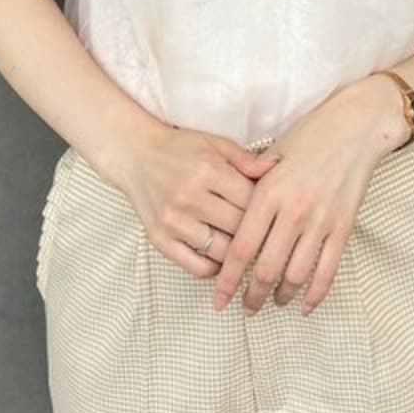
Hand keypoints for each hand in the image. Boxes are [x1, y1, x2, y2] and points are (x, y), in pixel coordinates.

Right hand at [119, 124, 280, 279]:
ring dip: (237, 253)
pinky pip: (196, 267)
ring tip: (246, 248)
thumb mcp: (215, 144)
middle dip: (256, 232)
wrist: (136, 156)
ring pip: (221, 251)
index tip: (275, 214)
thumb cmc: (180, 148)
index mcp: (207, 170)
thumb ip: (246, 159)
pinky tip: (221, 258)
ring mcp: (173, 221)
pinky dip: (214, 268)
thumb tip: (277, 172)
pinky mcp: (159, 239)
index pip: (250, 201)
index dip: (267, 209)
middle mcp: (189, 197)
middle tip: (266, 236)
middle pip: (239, 227)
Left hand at [212, 82, 401, 316]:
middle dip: (251, 295)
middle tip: (244, 307)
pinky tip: (305, 304)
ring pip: (295, 276)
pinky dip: (315, 294)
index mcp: (268, 192)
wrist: (356, 126)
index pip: (241, 248)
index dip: (227, 280)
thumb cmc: (310, 134)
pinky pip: (327, 271)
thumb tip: (228, 212)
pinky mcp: (343, 227)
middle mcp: (292, 211)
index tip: (218, 298)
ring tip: (271, 302)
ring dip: (280, 296)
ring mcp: (320, 221)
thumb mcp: (272, 153)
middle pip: (266, 269)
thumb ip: (251, 184)